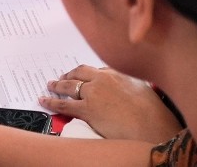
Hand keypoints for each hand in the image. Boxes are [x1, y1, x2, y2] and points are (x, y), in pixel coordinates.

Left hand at [42, 66, 181, 142]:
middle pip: (79, 72)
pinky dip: (51, 101)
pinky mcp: (87, 109)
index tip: (82, 75)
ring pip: (69, 86)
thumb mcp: (143, 88)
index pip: (96, 69)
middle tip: (63, 77)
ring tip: (50, 85)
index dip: (87, 73)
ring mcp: (93, 93)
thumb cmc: (152, 112)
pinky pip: (64, 104)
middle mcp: (102, 79)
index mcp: (117, 72)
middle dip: (69, 74)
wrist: (151, 126)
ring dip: (57, 85)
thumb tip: (126, 86)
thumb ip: (130, 84)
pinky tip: (44, 100)